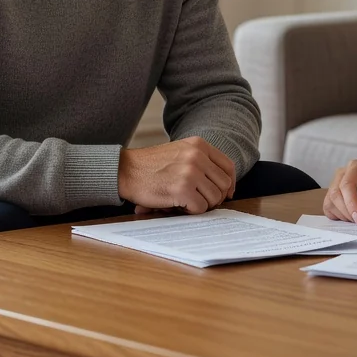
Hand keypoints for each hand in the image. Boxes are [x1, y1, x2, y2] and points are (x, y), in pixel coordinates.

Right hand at [118, 138, 235, 214]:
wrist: (127, 170)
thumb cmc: (152, 165)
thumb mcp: (180, 151)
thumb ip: (202, 162)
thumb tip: (227, 188)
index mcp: (199, 145)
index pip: (228, 166)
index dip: (229, 183)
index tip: (225, 194)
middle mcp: (197, 156)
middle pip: (224, 184)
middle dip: (216, 197)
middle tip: (201, 202)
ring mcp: (191, 172)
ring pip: (214, 198)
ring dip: (203, 205)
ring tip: (187, 203)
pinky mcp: (182, 189)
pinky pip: (200, 208)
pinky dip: (191, 211)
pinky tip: (179, 206)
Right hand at [323, 159, 356, 223]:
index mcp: (356, 167)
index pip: (347, 184)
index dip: (351, 203)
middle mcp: (342, 174)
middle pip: (335, 193)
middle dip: (347, 211)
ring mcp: (334, 184)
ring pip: (330, 202)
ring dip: (343, 215)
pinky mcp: (332, 196)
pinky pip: (328, 208)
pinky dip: (338, 216)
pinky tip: (350, 217)